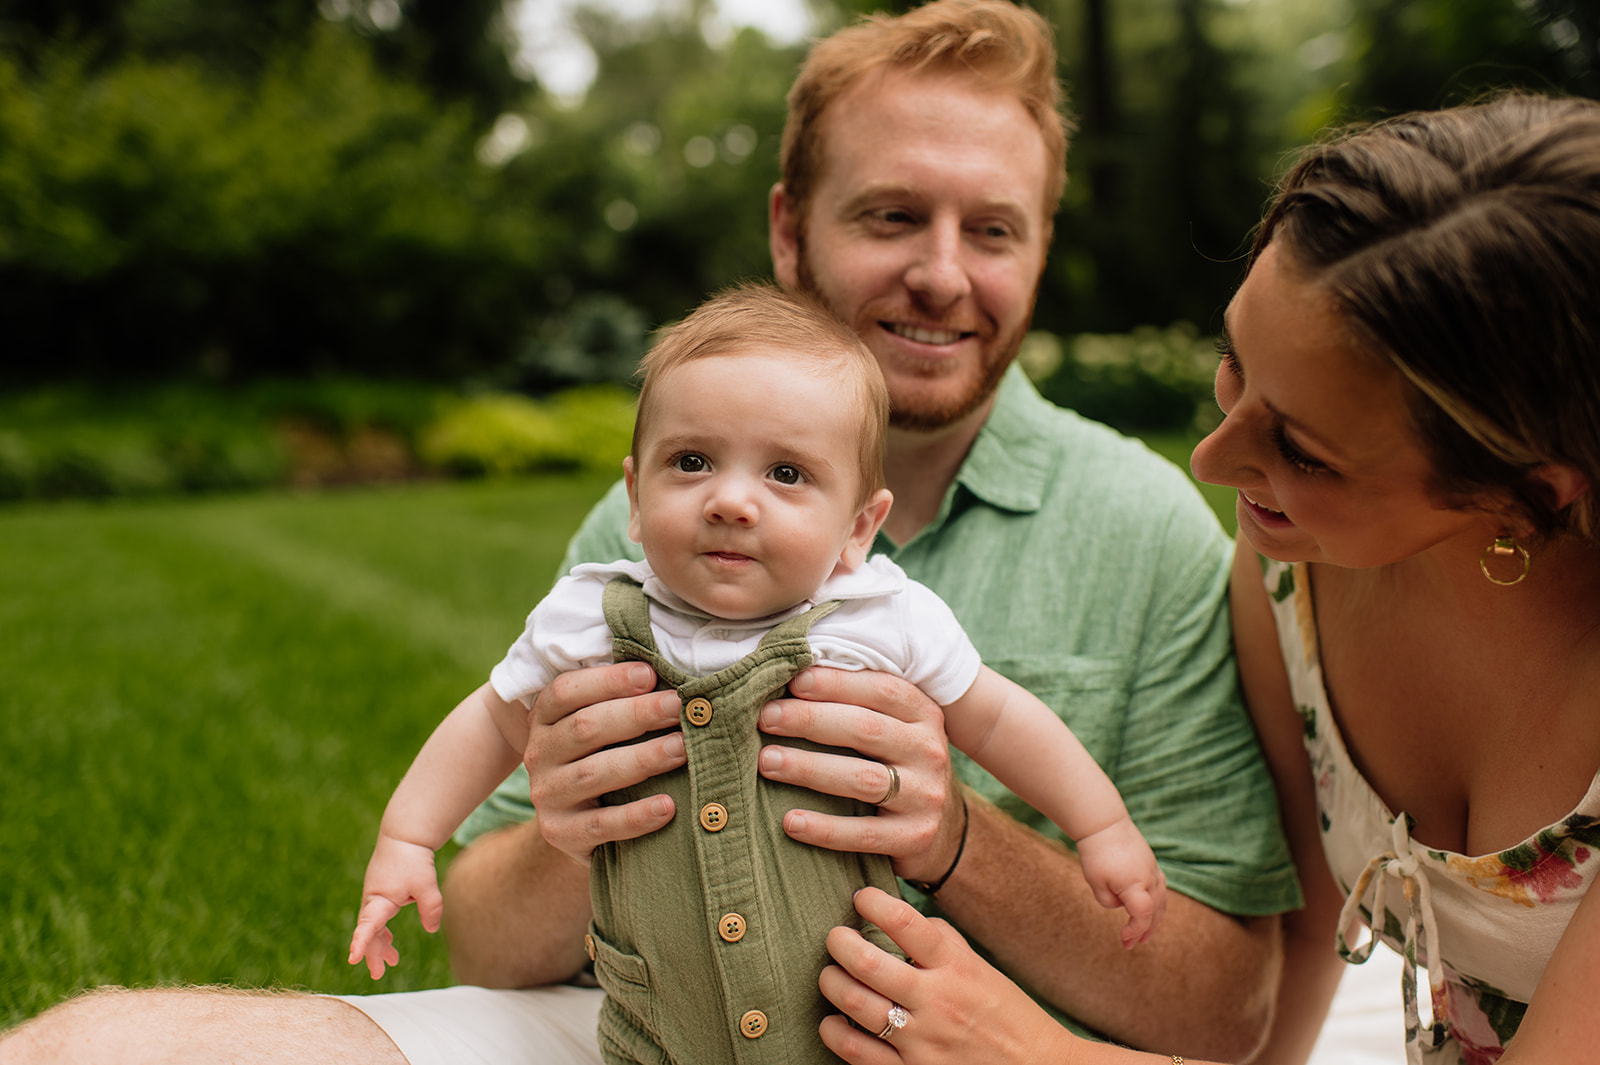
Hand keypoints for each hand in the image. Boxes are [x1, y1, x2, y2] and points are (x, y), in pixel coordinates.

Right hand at [348, 834, 442, 979]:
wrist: (403, 837)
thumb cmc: (413, 859)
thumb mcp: (426, 884)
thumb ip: (431, 908)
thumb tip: (432, 929)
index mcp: (379, 900)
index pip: (367, 926)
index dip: (360, 943)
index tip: (353, 958)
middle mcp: (373, 901)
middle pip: (369, 933)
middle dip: (373, 954)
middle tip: (378, 974)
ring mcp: (375, 899)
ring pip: (374, 928)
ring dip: (380, 945)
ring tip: (392, 962)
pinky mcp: (381, 896)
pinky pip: (378, 920)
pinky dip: (382, 933)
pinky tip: (389, 943)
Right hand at [522, 661, 686, 864]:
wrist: (581, 824)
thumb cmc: (606, 756)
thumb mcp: (603, 726)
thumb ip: (624, 699)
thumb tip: (671, 673)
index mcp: (545, 717)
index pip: (566, 691)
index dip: (607, 681)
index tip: (649, 674)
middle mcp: (538, 753)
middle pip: (585, 727)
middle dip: (636, 714)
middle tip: (678, 707)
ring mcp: (547, 794)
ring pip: (593, 773)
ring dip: (643, 758)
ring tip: (682, 749)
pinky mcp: (561, 832)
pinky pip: (601, 825)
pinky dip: (636, 816)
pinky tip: (668, 806)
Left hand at [756, 667, 962, 884]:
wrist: (944, 828)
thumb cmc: (897, 763)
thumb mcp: (893, 726)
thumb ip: (856, 702)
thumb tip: (791, 677)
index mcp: (923, 714)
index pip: (881, 689)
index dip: (836, 683)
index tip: (793, 681)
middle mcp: (929, 751)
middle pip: (866, 729)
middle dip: (810, 720)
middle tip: (766, 718)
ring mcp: (925, 796)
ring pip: (863, 778)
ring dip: (809, 768)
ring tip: (767, 762)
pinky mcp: (915, 837)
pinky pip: (864, 833)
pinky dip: (824, 828)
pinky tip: (790, 820)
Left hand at [818, 887, 1076, 1064]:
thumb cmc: (1004, 1013)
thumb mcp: (980, 968)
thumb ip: (941, 941)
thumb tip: (895, 916)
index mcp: (957, 967)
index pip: (906, 922)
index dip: (873, 902)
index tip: (860, 897)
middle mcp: (938, 1002)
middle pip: (868, 963)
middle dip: (839, 943)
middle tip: (835, 938)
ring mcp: (923, 1042)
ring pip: (854, 1004)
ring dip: (831, 983)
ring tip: (830, 975)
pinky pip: (856, 1052)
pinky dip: (835, 1030)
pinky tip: (834, 1020)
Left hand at [1076, 817, 1167, 948]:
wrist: (1104, 823)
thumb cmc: (1096, 853)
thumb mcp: (1096, 882)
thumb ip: (1108, 901)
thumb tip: (1120, 905)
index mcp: (1136, 886)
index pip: (1143, 916)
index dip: (1135, 930)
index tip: (1124, 940)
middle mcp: (1149, 879)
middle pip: (1154, 912)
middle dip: (1144, 930)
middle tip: (1133, 944)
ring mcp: (1153, 870)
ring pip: (1161, 901)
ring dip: (1155, 918)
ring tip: (1145, 934)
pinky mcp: (1151, 863)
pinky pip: (1160, 888)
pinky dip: (1157, 902)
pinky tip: (1150, 908)